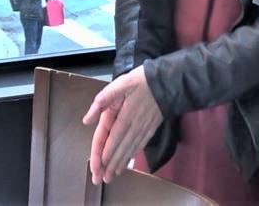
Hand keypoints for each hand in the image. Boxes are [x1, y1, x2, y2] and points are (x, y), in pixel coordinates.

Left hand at [82, 66, 164, 184]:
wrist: (170, 81)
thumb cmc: (143, 80)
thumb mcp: (121, 83)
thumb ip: (103, 100)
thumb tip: (88, 119)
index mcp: (124, 114)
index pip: (110, 138)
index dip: (102, 153)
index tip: (97, 166)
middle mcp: (134, 124)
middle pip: (119, 148)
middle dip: (110, 165)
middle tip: (102, 179)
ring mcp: (144, 127)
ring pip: (130, 149)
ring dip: (120, 163)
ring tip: (113, 175)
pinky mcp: (152, 127)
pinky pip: (141, 144)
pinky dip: (133, 154)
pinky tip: (129, 161)